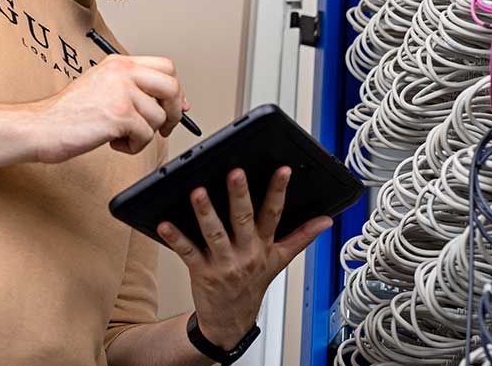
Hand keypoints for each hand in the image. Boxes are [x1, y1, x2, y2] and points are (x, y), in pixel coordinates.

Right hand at [31, 55, 188, 162]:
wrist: (41, 127)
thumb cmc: (70, 113)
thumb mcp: (105, 88)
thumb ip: (137, 90)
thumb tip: (179, 102)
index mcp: (119, 63)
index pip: (166, 67)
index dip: (176, 90)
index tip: (176, 107)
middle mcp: (122, 72)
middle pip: (172, 87)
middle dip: (173, 112)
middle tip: (162, 127)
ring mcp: (121, 92)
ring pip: (158, 117)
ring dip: (144, 134)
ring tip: (120, 135)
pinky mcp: (119, 114)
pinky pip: (145, 135)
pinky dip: (133, 147)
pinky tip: (113, 143)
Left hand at [157, 166, 332, 349]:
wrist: (230, 321)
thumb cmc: (253, 285)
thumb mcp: (280, 261)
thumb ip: (302, 237)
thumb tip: (325, 220)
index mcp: (264, 246)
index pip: (274, 214)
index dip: (279, 191)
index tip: (282, 170)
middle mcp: (245, 253)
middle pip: (243, 219)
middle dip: (240, 195)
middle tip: (236, 173)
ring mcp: (223, 263)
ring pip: (214, 233)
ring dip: (206, 213)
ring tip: (198, 193)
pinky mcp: (202, 271)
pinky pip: (188, 252)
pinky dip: (176, 238)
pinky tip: (165, 224)